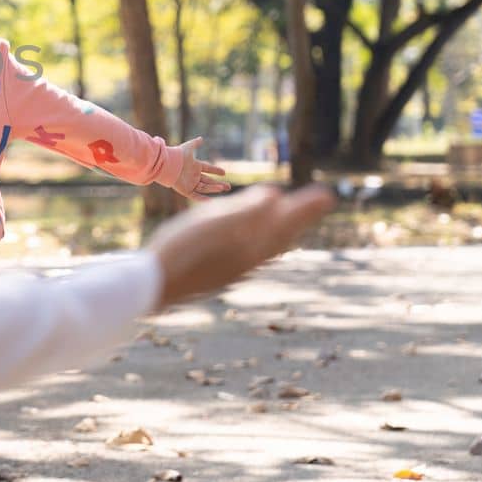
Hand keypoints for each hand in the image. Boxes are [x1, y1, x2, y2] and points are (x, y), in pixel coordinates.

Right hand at [146, 183, 335, 310]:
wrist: (153, 287)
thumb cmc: (181, 249)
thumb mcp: (212, 222)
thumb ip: (245, 210)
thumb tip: (277, 196)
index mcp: (251, 246)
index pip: (286, 221)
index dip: (305, 207)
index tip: (328, 194)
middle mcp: (248, 260)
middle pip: (283, 234)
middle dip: (301, 216)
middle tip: (321, 200)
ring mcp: (235, 269)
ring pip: (270, 247)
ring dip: (285, 229)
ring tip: (293, 221)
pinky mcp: (220, 274)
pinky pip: (255, 255)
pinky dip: (266, 242)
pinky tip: (257, 243)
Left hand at [169, 136, 230, 199]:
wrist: (167, 164)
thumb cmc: (178, 155)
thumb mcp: (188, 147)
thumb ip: (195, 143)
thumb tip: (201, 138)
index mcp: (195, 166)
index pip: (208, 168)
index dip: (216, 170)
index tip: (224, 172)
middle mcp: (193, 175)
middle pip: (208, 181)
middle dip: (218, 184)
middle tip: (228, 187)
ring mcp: (190, 183)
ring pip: (204, 187)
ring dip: (214, 189)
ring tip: (223, 188)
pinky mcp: (185, 190)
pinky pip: (195, 196)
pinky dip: (202, 198)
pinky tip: (210, 200)